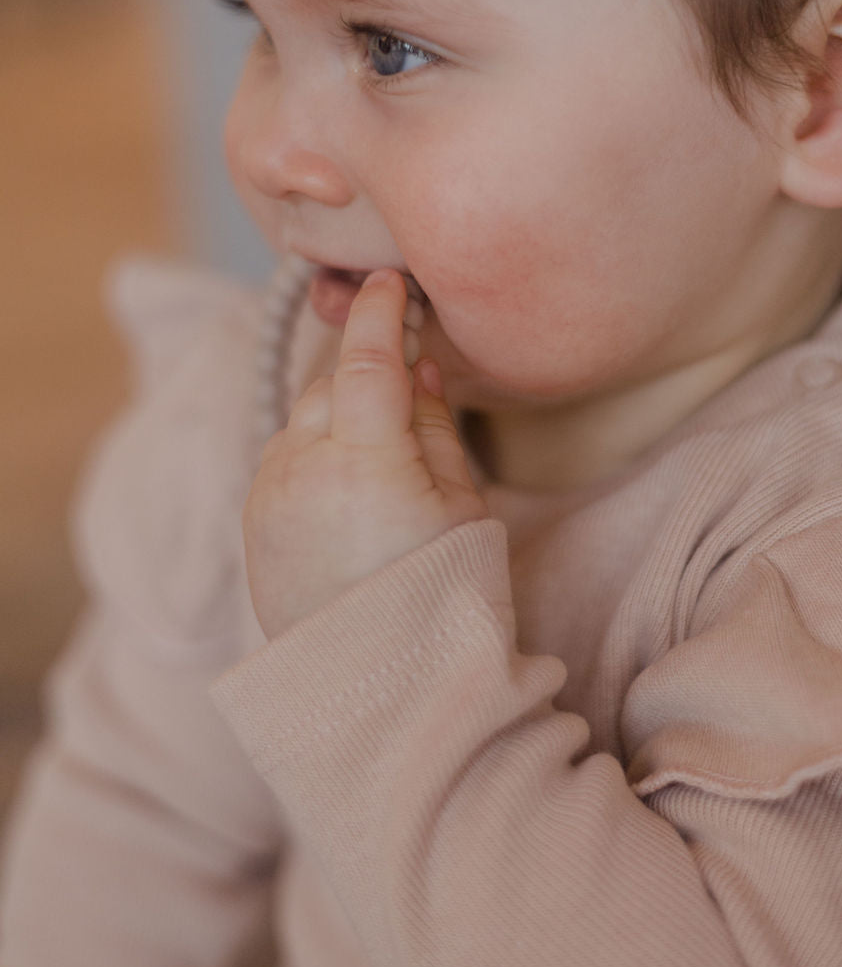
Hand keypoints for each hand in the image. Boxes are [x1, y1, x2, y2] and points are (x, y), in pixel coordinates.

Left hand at [243, 269, 488, 639]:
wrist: (384, 686)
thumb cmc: (444, 595)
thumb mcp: (463, 506)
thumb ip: (434, 426)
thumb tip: (415, 366)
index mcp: (366, 462)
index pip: (366, 357)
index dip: (377, 310)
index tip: (390, 280)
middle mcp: (304, 469)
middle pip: (330, 382)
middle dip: (363, 367)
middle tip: (404, 370)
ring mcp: (271, 496)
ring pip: (302, 418)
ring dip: (337, 409)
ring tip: (382, 445)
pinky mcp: (254, 521)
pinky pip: (283, 457)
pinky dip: (313, 448)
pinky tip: (350, 485)